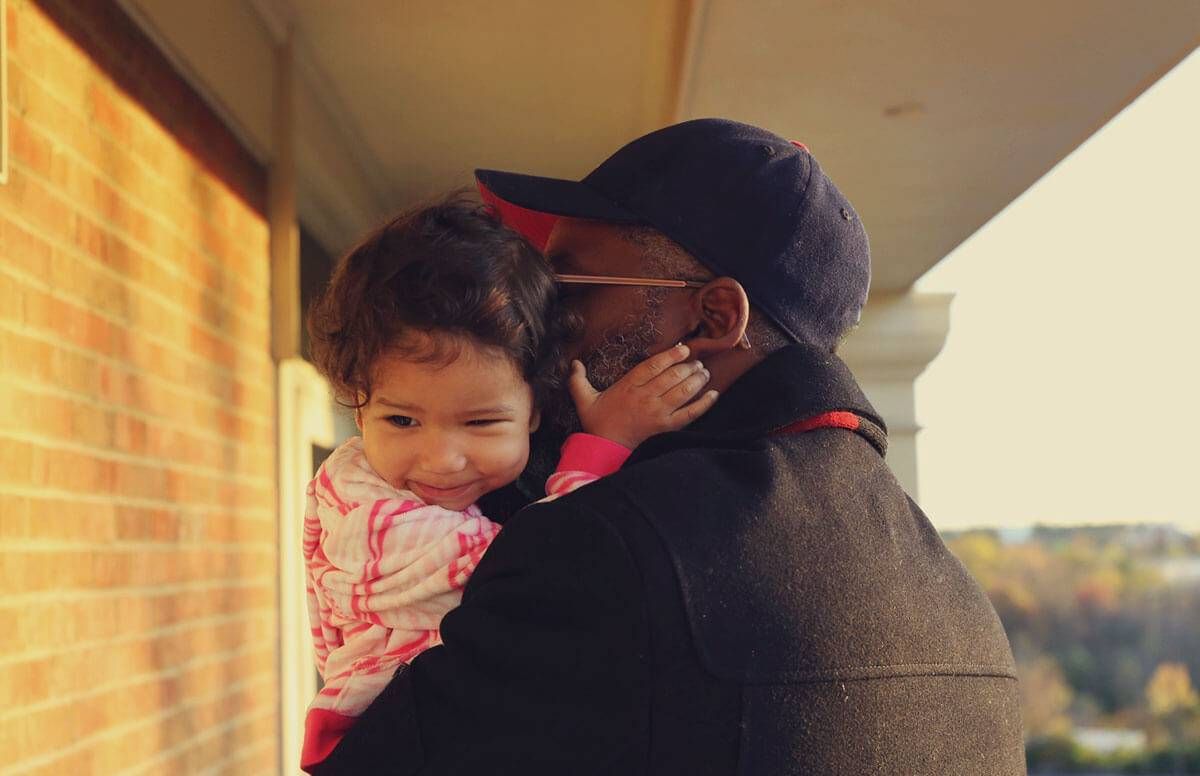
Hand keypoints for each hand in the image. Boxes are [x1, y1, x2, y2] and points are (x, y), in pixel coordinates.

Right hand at [568, 343, 718, 448]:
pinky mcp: (667, 427)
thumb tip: (574, 362)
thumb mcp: (584, 399)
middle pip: (672, 376)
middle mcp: (645, 397)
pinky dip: (704, 403)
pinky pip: (690, 413)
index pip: (653, 365)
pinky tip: (714, 394)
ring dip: (697, 380)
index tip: (683, 349)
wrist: (604, 450)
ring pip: (683, 391)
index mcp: (628, 386)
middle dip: (688, 366)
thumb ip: (578, 379)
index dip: (670, 355)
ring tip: (704, 373)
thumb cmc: (597, 423)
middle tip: (697, 362)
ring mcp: (658, 413)